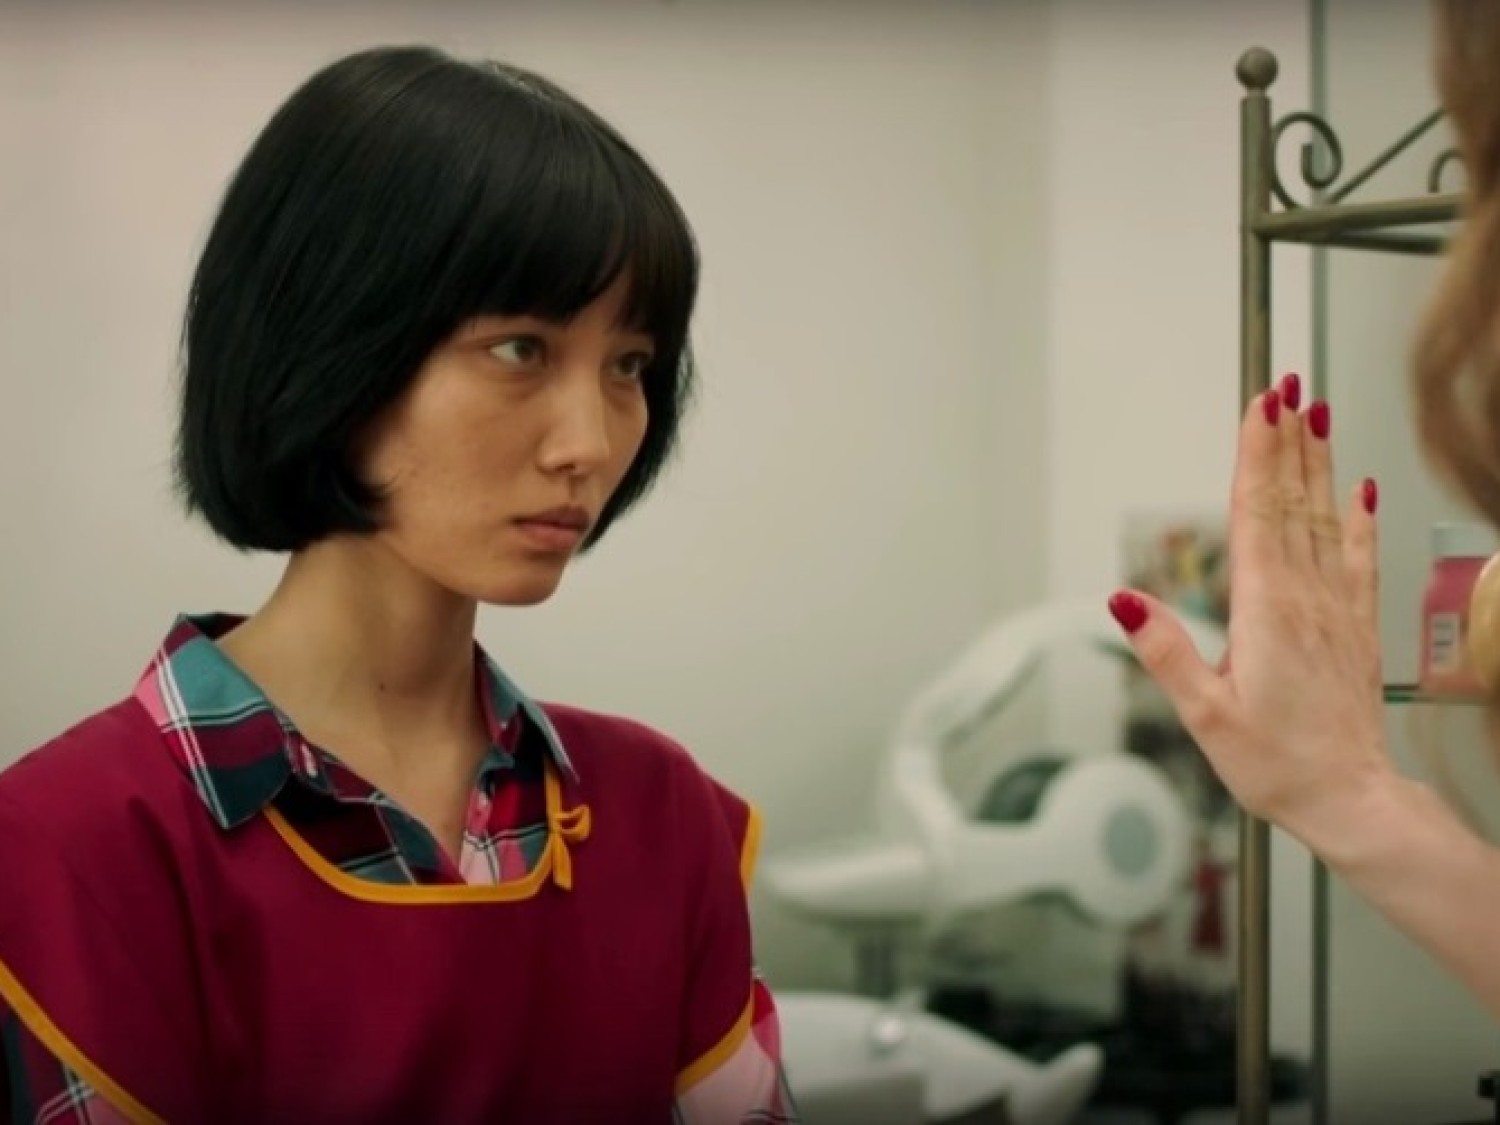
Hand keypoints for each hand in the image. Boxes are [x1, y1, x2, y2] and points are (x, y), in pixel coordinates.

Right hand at [1110, 373, 1392, 839]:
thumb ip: (1166, 651)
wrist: (1351, 798)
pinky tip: (1361, 490)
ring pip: (1324, 518)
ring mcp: (1336, 609)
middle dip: (1287, 440)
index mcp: (1265, 610)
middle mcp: (1305, 597)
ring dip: (1318, 464)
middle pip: (1293, 501)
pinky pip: (1357, 557)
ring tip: (1317, 414)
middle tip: (1287, 387)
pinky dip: (1359, 518)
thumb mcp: (1204, 713)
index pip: (1258, 513)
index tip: (1260, 407)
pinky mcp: (1356, 627)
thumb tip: (1124, 600)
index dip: (1257, 455)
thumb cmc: (1277, 764)